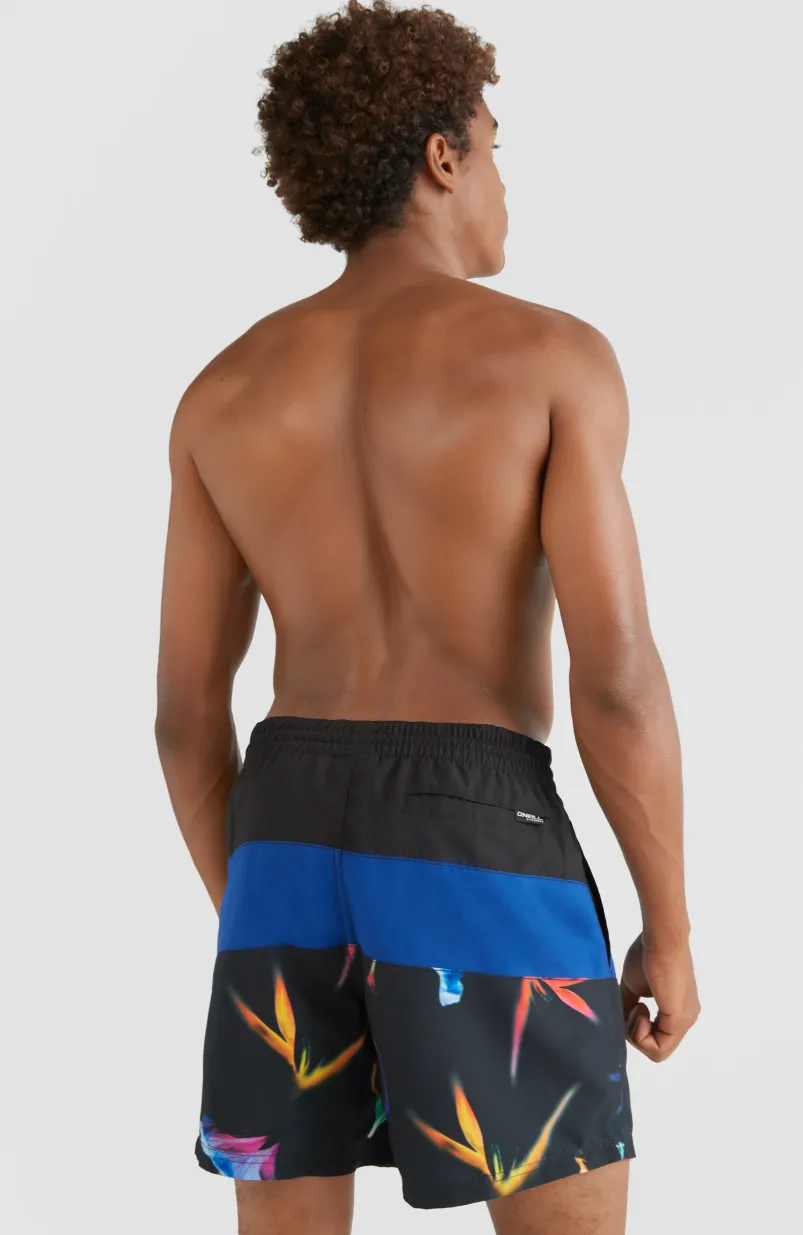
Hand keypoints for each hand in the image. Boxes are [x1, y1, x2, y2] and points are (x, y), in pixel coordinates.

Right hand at [620, 934, 699, 1060]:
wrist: (661, 940)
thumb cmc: (648, 955)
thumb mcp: (633, 986)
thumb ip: (628, 1006)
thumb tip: (619, 1021)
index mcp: (677, 1011)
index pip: (655, 1038)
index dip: (636, 1028)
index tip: (632, 1005)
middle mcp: (685, 1020)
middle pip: (655, 1047)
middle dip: (635, 1032)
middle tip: (632, 1006)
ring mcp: (684, 1022)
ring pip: (657, 1051)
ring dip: (637, 1033)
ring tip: (636, 1005)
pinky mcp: (679, 1020)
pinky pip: (658, 1048)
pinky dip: (641, 1034)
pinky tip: (640, 1008)